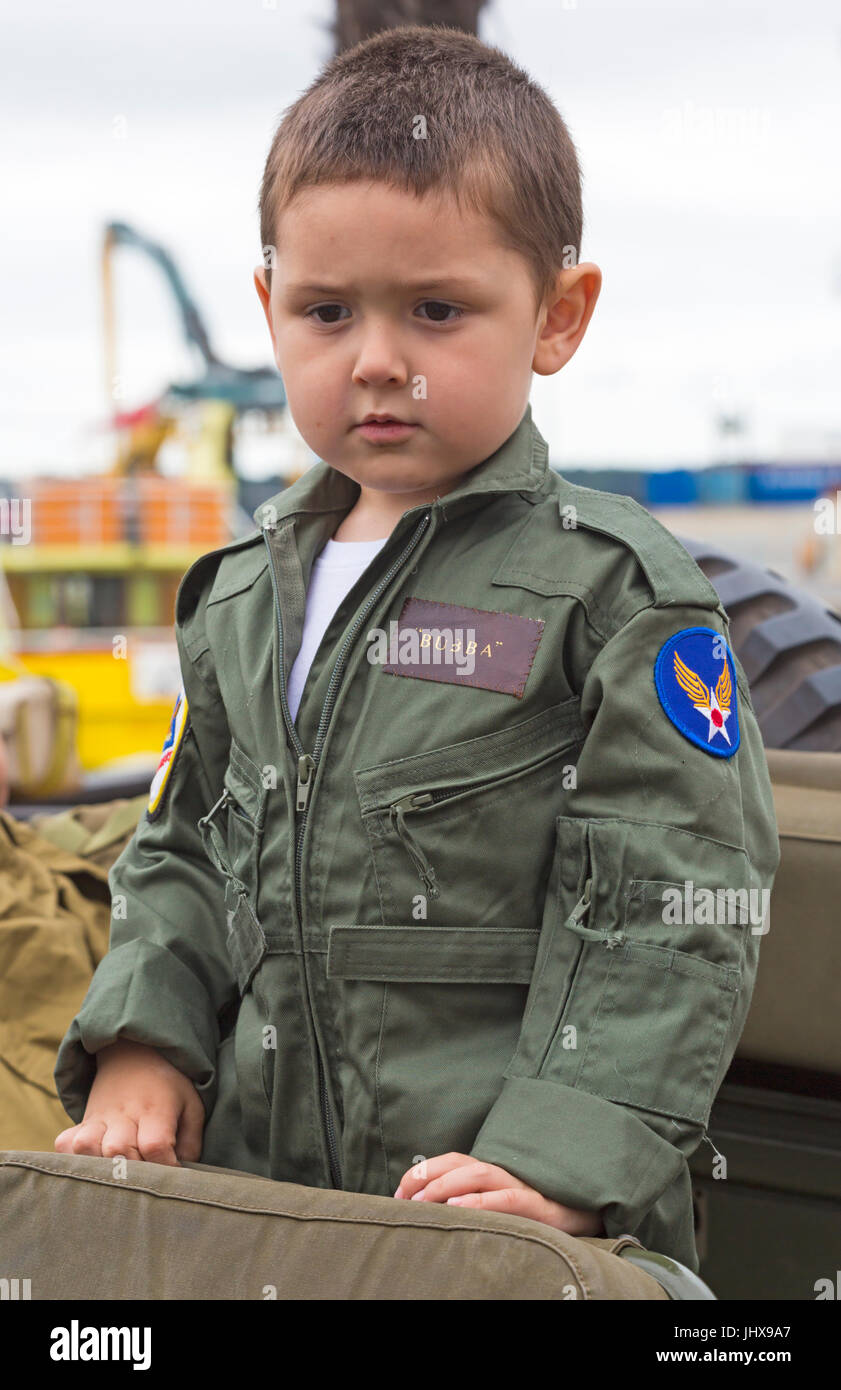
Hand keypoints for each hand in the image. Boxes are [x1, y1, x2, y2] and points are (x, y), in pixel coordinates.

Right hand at [54, 1039, 204, 1165]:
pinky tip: (92, 1162)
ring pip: (86, 1147)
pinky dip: (72, 1157)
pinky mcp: (83, 1121)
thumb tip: (180, 1174)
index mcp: (155, 1109)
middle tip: (146, 1174)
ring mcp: (99, 1117)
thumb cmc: (169, 1086)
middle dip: (133, 1172)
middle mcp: (124, 1113)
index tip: (174, 1171)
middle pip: (118, 1150)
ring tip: (118, 1170)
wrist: (136, 1053)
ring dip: (100, 1166)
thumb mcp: (191, 1106)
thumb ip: (191, 1142)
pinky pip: (65, 1142)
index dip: (166, 1167)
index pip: (155, 1145)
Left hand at [394, 1151, 605, 1235]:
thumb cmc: (540, 1215)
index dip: (424, 1171)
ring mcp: (523, 1186)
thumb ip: (475, 1204)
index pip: (452, 1162)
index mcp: (494, 1172)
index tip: (398, 1192)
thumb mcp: (502, 1208)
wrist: (589, 1217)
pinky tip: (458, 1208)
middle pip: (460, 1163)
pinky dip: (480, 1202)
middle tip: (402, 1198)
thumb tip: (434, 1213)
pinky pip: (506, 1199)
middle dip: (427, 1176)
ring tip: (423, 1200)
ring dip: (446, 1186)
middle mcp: (506, 1173)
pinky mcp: (539, 1205)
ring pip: (479, 1175)